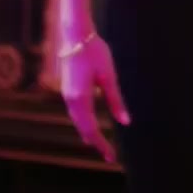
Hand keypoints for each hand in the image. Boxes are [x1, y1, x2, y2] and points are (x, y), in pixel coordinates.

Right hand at [58, 31, 129, 162]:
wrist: (75, 35)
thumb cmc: (95, 52)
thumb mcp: (109, 77)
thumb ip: (116, 100)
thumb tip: (126, 122)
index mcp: (82, 99)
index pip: (92, 130)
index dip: (102, 145)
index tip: (112, 157)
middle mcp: (71, 100)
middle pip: (83, 128)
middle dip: (96, 142)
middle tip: (109, 155)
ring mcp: (67, 94)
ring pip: (77, 121)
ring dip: (88, 133)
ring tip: (100, 144)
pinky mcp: (67, 88)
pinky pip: (75, 112)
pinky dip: (83, 122)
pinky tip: (89, 124)